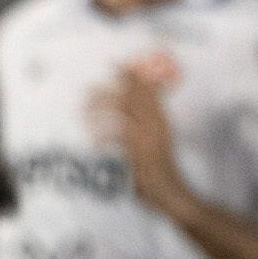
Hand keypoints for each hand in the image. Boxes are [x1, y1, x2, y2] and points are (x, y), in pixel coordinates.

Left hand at [91, 55, 192, 217]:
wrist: (172, 193)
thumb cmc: (161, 169)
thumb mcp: (156, 142)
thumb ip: (146, 124)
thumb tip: (130, 111)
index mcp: (162, 122)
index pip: (147, 92)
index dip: (132, 78)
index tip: (116, 65)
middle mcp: (157, 127)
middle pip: (134, 100)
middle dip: (111, 90)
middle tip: (89, 88)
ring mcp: (149, 141)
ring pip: (125, 115)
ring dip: (103, 110)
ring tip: (84, 109)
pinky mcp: (140, 156)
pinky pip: (121, 140)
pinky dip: (106, 137)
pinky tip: (93, 139)